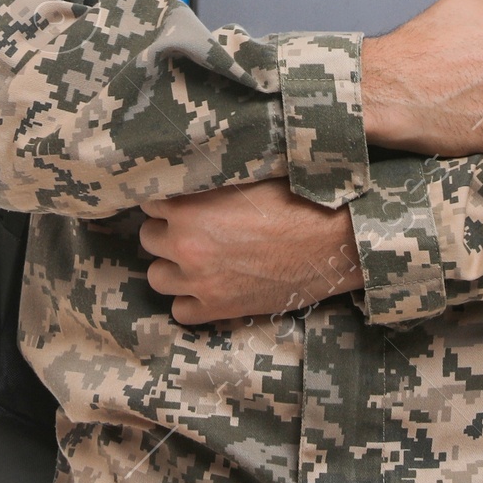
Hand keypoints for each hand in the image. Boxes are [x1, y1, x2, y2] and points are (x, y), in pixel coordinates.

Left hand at [139, 179, 362, 325]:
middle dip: (166, 231)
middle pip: (148, 238)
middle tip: (190, 226)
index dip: (166, 198)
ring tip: (196, 256)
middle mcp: (186, 246)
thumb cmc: (297, 201)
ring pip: (157, 277)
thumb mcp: (248, 176)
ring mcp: (201, 282)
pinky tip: (207, 285)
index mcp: (190, 208)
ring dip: (172, 266)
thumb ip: (211, 180)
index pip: (150, 201)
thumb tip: (194, 170)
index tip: (179, 198)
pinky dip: (189, 300)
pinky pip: (180, 311)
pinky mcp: (219, 309)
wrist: (333, 243)